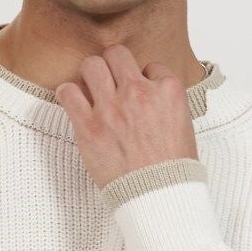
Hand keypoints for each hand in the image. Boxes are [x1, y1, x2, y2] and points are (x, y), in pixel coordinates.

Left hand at [54, 45, 197, 188]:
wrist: (157, 196)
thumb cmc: (172, 169)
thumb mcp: (183, 125)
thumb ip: (165, 103)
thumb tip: (150, 92)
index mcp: (168, 91)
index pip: (151, 66)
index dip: (144, 80)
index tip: (141, 95)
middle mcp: (139, 93)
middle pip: (117, 54)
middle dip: (113, 65)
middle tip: (111, 82)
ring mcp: (112, 107)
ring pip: (91, 65)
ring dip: (90, 75)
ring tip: (92, 90)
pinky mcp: (88, 126)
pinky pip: (68, 92)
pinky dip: (68, 94)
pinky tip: (74, 102)